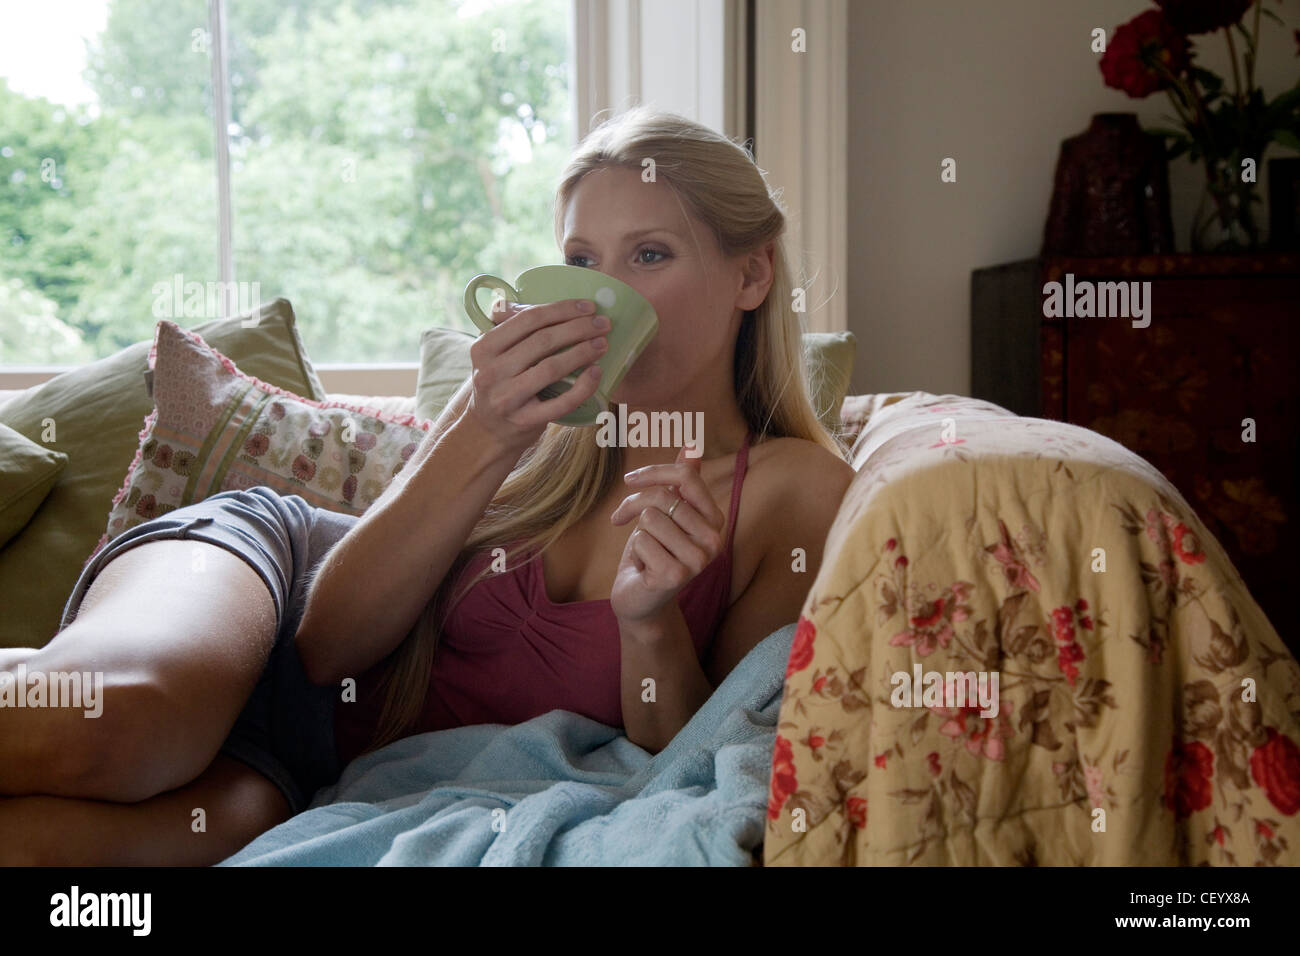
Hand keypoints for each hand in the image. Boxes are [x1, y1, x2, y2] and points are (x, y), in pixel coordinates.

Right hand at [463, 296, 608, 453]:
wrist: (486, 431)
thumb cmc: (499, 383)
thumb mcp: (493, 355)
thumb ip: (512, 329)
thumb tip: (550, 304)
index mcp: (484, 347)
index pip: (528, 320)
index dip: (562, 310)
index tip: (588, 306)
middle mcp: (491, 372)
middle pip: (542, 341)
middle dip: (578, 328)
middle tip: (603, 323)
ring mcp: (507, 398)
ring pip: (551, 368)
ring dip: (582, 352)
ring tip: (603, 343)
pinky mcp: (524, 421)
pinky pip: (561, 402)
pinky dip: (583, 386)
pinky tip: (596, 372)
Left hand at [610, 443, 724, 624]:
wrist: (640, 600)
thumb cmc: (653, 553)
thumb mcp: (666, 514)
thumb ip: (683, 483)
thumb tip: (692, 447)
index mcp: (715, 520)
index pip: (686, 477)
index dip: (654, 472)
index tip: (629, 480)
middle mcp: (714, 540)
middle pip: (663, 497)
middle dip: (634, 505)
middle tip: (622, 519)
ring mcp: (698, 560)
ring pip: (650, 518)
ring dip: (637, 534)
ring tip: (645, 552)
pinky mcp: (677, 575)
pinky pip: (642, 541)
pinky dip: (635, 553)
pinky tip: (645, 569)